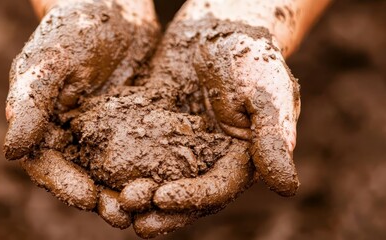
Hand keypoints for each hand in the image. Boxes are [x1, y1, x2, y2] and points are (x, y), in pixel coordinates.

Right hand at [4, 0, 163, 228]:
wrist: (114, 2)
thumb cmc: (74, 24)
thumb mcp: (49, 60)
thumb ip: (30, 104)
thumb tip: (11, 152)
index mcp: (42, 124)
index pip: (47, 165)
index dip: (65, 186)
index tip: (88, 198)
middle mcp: (71, 134)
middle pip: (80, 177)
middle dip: (99, 199)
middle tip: (122, 215)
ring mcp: (104, 132)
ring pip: (111, 172)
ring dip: (125, 193)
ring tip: (145, 207)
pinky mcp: (134, 124)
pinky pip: (141, 153)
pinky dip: (151, 170)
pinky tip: (170, 182)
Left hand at [127, 0, 308, 235]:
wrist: (218, 22)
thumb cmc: (250, 53)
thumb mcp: (267, 92)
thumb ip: (273, 138)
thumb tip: (287, 187)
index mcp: (241, 159)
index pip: (216, 189)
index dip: (191, 198)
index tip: (162, 198)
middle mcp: (211, 159)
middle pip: (185, 196)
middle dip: (159, 210)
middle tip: (131, 218)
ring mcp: (183, 146)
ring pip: (159, 180)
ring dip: (139, 196)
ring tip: (113, 206)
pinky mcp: (158, 129)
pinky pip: (139, 151)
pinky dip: (122, 164)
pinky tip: (98, 172)